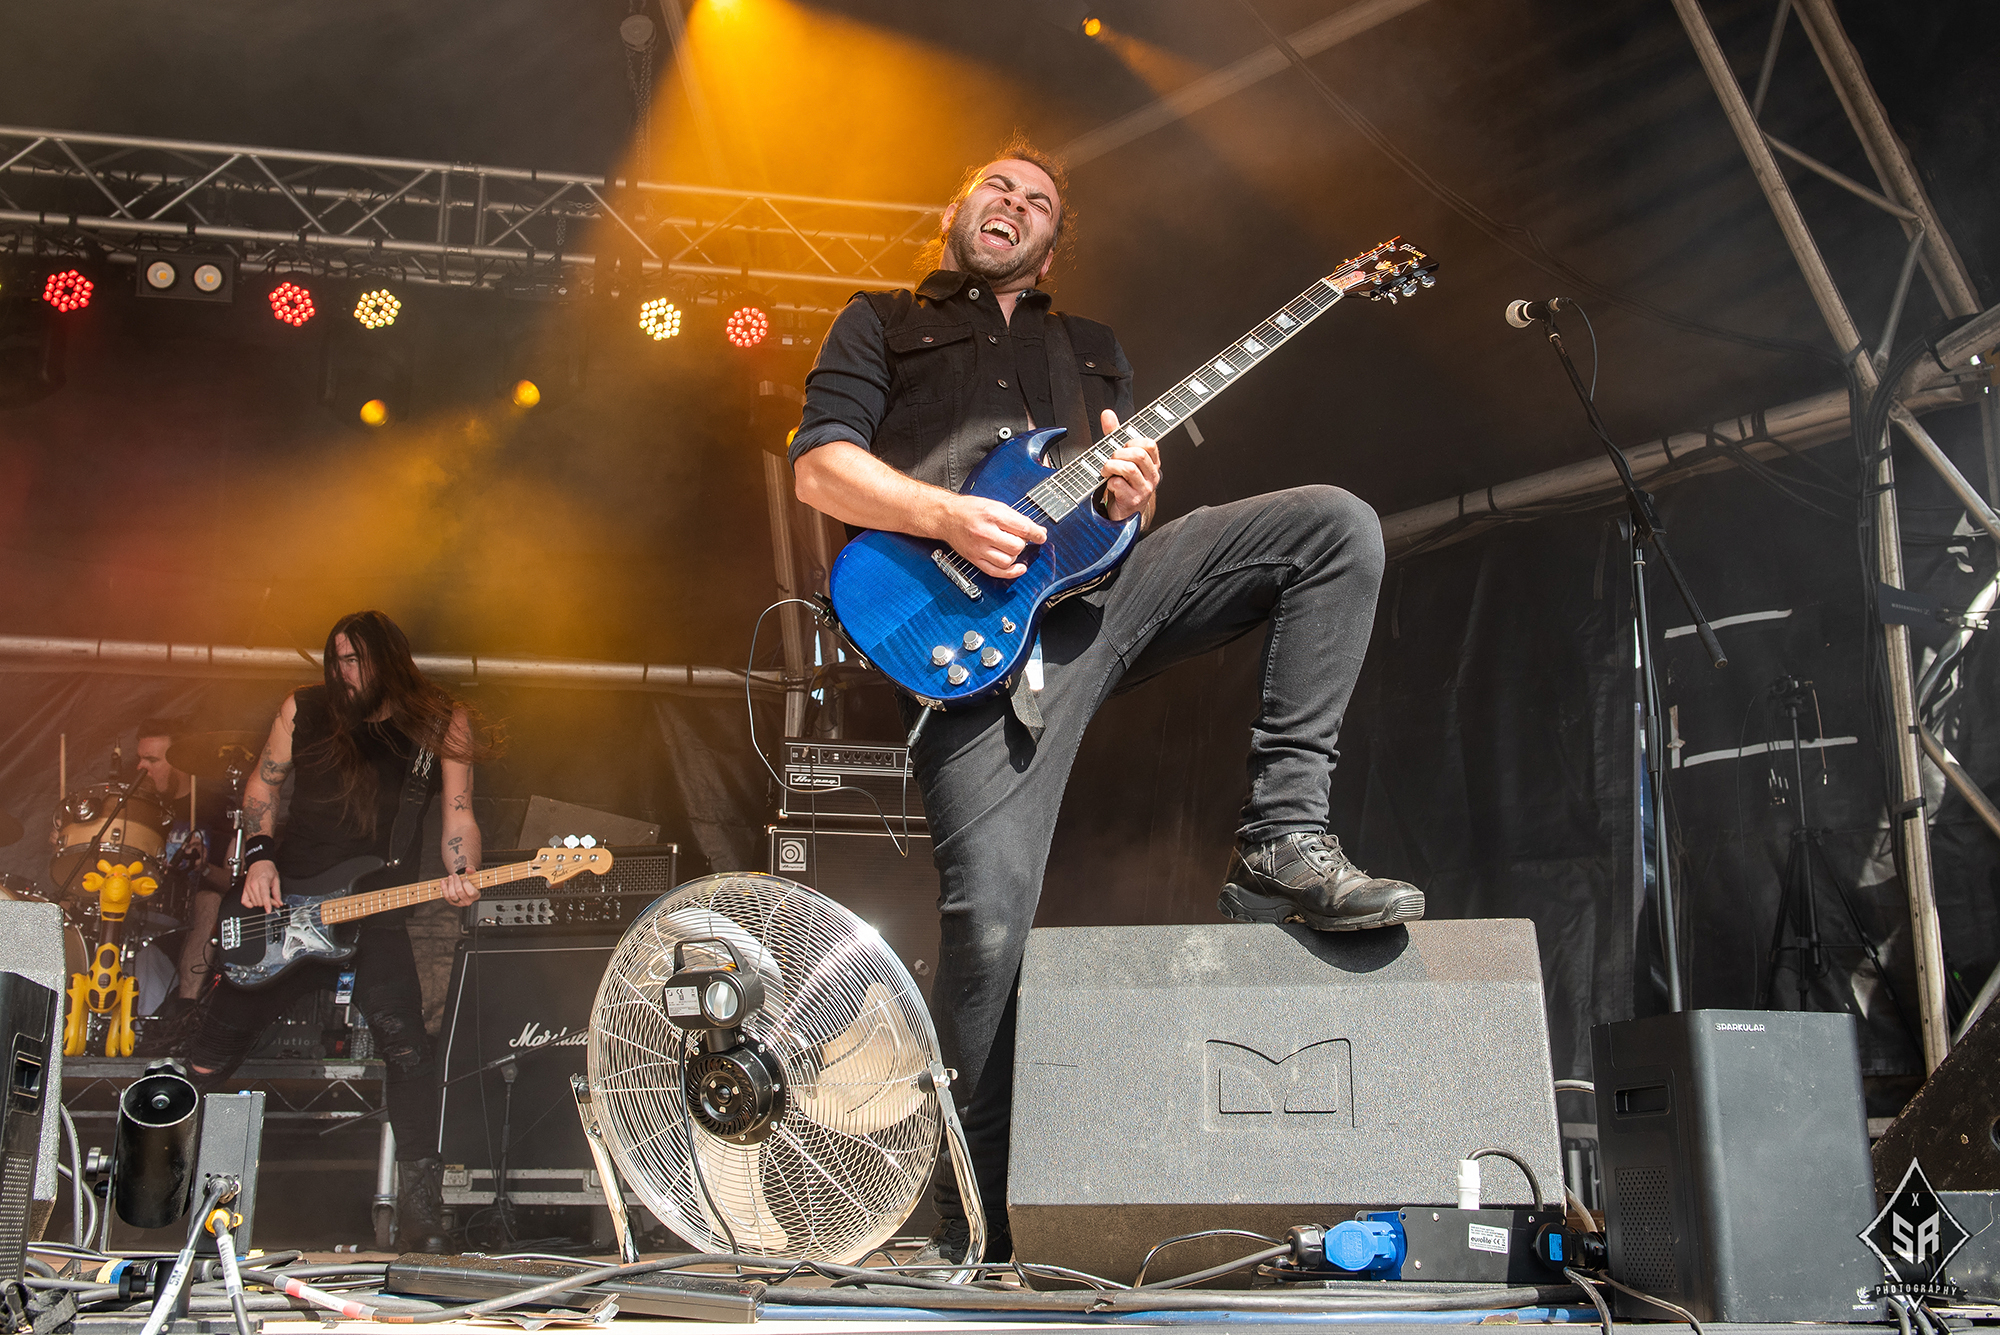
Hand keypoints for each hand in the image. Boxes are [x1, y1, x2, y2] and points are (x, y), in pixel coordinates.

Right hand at [243, 859, 281, 909]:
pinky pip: (243, 901)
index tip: (269, 910)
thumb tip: (279, 902)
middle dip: (267, 903)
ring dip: (260, 903)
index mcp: (262, 881)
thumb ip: (277, 893)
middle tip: (273, 900)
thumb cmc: (267, 869)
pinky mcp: (244, 889)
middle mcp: (253, 885)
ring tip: (265, 898)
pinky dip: (248, 904)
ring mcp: (248, 887)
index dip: (267, 905)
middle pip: (259, 901)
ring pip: (253, 902)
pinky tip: (254, 903)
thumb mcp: (276, 880)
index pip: (264, 896)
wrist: (259, 863)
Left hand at [441, 867, 480, 906]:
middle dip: (456, 882)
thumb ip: (472, 870)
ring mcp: (459, 903)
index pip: (471, 892)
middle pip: (460, 892)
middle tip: (455, 875)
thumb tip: (468, 869)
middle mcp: (468, 901)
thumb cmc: (470, 879)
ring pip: (452, 895)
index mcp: (476, 895)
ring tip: (450, 877)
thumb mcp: (473, 874)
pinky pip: (446, 896)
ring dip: (450, 884)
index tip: (464, 878)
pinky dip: (444, 888)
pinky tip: (443, 881)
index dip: (466, 884)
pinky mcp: (452, 902)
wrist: (464, 885)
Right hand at [942, 494, 1047, 578]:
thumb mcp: (996, 506)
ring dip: (1015, 555)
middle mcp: (985, 533)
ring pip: (1008, 560)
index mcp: (992, 515)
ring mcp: (979, 548)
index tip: (1041, 536)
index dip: (1037, 534)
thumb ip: (1017, 518)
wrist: (946, 517)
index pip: (1023, 528)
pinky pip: (995, 572)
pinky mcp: (975, 559)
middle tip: (1020, 538)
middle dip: (1023, 543)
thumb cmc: (970, 509)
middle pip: (1016, 546)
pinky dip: (1010, 572)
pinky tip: (1018, 568)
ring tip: (1012, 547)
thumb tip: (1038, 530)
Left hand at [1098, 409, 1159, 523]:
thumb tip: (1107, 414)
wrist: (1122, 513)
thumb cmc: (1122, 483)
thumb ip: (1114, 436)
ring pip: (1129, 468)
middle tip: (1111, 459)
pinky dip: (1109, 482)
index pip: (1150, 444)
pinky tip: (1108, 485)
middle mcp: (1152, 476)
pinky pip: (1118, 484)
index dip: (1133, 441)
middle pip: (1139, 455)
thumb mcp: (1120, 457)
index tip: (1123, 446)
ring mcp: (1144, 489)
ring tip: (1106, 470)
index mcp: (1152, 464)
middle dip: (1119, 453)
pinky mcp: (1132, 501)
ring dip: (1111, 466)